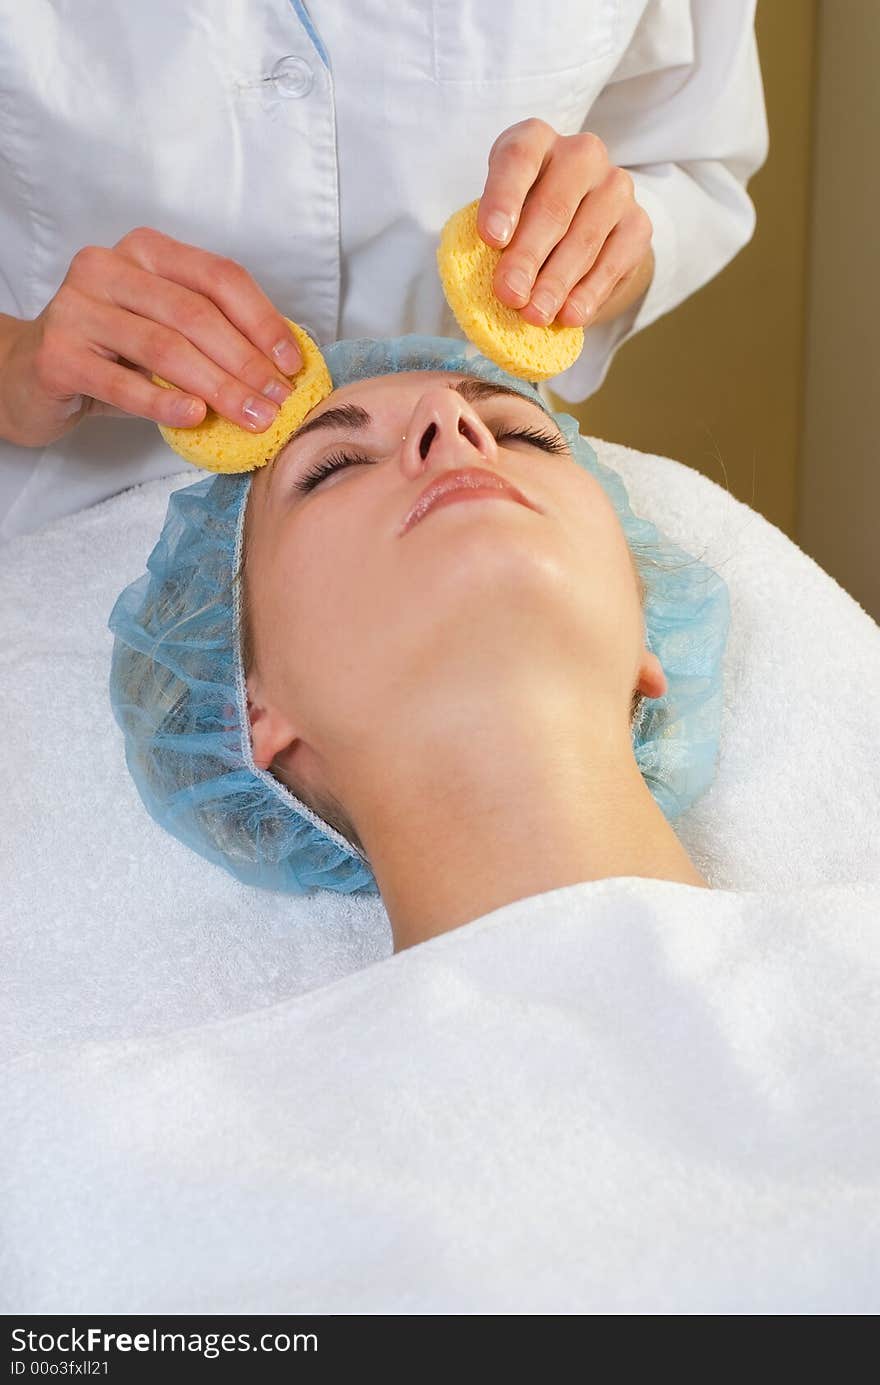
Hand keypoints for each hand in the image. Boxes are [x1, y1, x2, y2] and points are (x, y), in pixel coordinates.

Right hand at [0, 227, 302, 448]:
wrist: (27, 376)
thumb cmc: (111, 356)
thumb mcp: (164, 332)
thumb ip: (211, 334)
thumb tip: (282, 366)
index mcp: (146, 251)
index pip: (217, 277)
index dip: (262, 320)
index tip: (291, 364)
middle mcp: (107, 267)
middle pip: (194, 314)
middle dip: (245, 362)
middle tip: (277, 402)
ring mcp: (77, 308)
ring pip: (164, 348)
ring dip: (217, 387)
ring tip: (252, 418)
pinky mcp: (57, 355)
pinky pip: (121, 382)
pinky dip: (163, 402)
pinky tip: (195, 417)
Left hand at [477, 118, 652, 328]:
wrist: (580, 234)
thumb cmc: (524, 224)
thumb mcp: (500, 220)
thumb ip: (494, 242)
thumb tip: (498, 286)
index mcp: (535, 140)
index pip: (519, 158)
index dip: (503, 198)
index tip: (491, 238)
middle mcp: (581, 154)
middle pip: (553, 206)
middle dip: (527, 256)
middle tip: (510, 295)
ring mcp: (615, 187)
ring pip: (584, 238)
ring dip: (557, 282)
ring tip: (535, 315)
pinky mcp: (638, 223)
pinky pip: (614, 261)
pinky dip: (589, 293)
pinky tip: (571, 316)